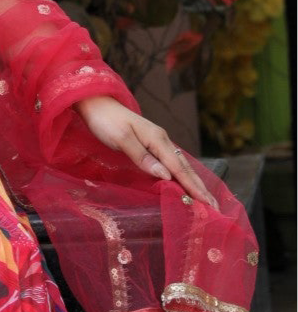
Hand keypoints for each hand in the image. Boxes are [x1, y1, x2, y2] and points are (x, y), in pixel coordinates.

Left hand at [74, 95, 214, 205]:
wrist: (97, 103)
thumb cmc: (106, 121)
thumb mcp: (121, 139)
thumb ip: (142, 157)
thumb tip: (166, 175)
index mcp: (157, 139)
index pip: (179, 168)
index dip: (193, 187)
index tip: (207, 204)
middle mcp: (162, 140)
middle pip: (185, 167)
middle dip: (200, 188)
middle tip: (215, 207)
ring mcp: (157, 142)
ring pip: (181, 165)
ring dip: (194, 182)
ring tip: (205, 199)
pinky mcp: (151, 144)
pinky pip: (172, 162)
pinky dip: (182, 175)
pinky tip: (185, 183)